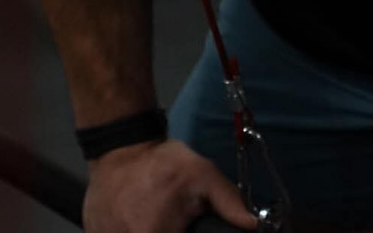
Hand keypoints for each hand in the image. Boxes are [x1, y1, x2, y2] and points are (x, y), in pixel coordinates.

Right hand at [83, 139, 259, 232]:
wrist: (119, 147)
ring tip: (151, 215)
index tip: (183, 228)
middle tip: (167, 219)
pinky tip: (136, 218)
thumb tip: (253, 224)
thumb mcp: (200, 174)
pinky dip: (128, 230)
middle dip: (166, 231)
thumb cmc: (160, 163)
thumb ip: (227, 201)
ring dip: (147, 229)